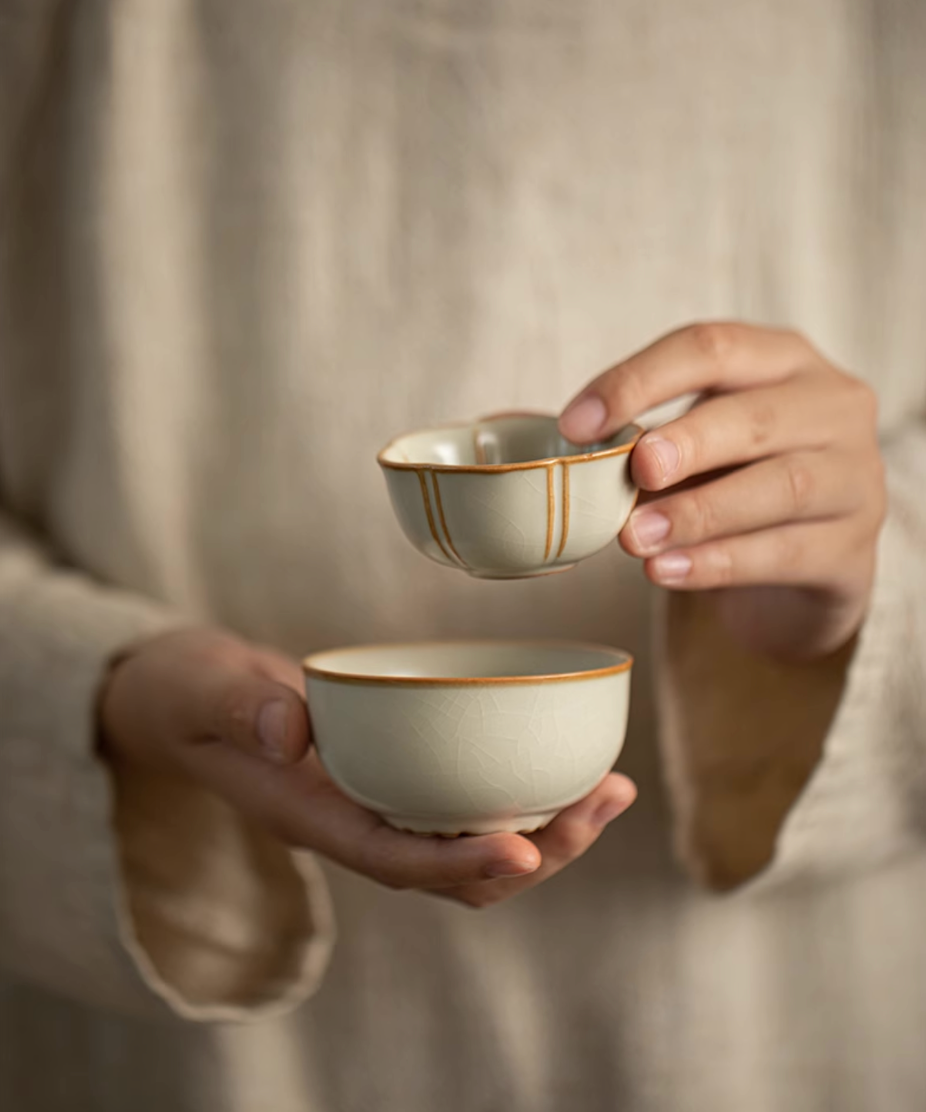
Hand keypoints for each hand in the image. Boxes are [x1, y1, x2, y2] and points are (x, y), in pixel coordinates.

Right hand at [99, 628, 635, 908]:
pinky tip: (564, 764)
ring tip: (611, 789)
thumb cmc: (190, 696)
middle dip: (536, 852)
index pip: (393, 858)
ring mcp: (375, 806)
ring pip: (469, 846)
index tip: (526, 850)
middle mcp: (352, 823)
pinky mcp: (393, 778)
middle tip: (605, 802)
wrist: (186, 702)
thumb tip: (291, 729)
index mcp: (309, 816)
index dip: (461, 862)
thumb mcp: (200, 691)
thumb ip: (239, 707)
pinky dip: (519, 795)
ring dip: (545, 832)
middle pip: (454, 871)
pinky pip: (461, 806)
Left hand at [559, 322, 886, 659]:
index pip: (711, 348)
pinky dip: (720, 563)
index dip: (639, 380)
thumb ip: (647, 444)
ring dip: (700, 512)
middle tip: (635, 470)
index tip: (575, 425)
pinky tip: (669, 571)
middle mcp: (832, 406)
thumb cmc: (733, 485)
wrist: (797, 569)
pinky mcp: (853, 550)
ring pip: (782, 486)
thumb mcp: (694, 449)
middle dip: (689, 442)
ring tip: (635, 538)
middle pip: (757, 415)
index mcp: (781, 361)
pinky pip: (787, 553)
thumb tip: (574, 454)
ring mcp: (855, 477)